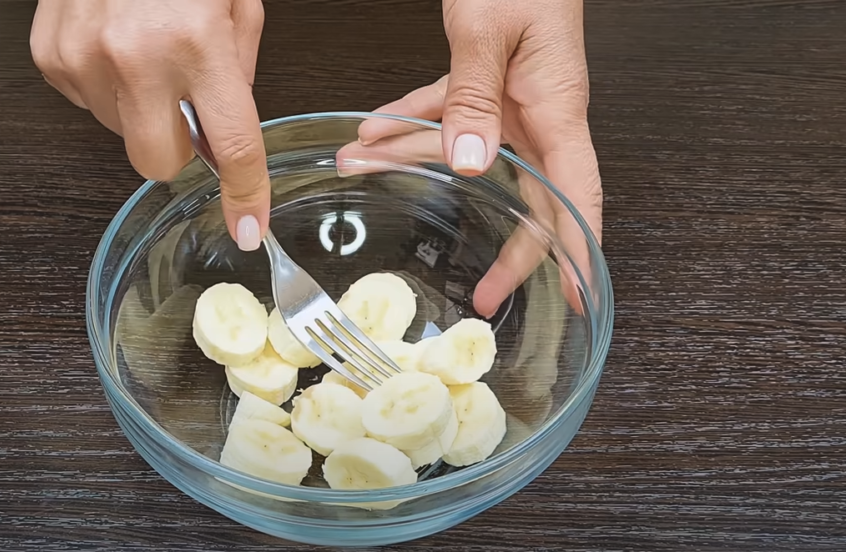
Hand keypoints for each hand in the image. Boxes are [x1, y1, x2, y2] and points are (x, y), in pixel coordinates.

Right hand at [30, 0, 269, 250]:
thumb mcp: (237, 3)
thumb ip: (236, 71)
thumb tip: (223, 130)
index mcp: (197, 42)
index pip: (231, 145)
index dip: (244, 194)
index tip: (247, 226)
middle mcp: (136, 56)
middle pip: (157, 162)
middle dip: (176, 147)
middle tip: (185, 106)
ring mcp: (84, 57)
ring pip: (120, 132)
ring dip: (140, 108)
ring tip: (146, 51)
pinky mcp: (50, 55)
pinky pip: (86, 104)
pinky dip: (106, 86)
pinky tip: (115, 44)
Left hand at [355, 0, 601, 315]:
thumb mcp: (489, 31)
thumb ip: (474, 97)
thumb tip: (470, 161)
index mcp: (556, 108)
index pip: (577, 194)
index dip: (578, 249)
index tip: (577, 294)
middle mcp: (540, 112)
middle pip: (530, 196)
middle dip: (505, 247)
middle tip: (482, 293)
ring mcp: (514, 99)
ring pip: (468, 150)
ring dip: (413, 160)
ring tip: (361, 169)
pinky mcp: (489, 79)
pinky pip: (449, 112)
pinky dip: (411, 120)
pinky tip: (373, 130)